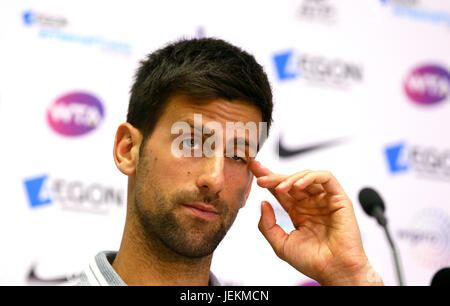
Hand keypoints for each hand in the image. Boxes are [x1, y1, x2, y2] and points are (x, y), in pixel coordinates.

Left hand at [249, 161, 382, 285]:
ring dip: (291, 178)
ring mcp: (325, 200)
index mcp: (298, 212)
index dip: (268, 180)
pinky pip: (326, 179)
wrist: (334, 271)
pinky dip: (311, 177)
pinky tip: (298, 185)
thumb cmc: (312, 261)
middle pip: (291, 181)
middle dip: (274, 176)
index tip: (253, 172)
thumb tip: (263, 203)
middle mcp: (311, 203)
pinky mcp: (339, 198)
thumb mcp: (280, 243)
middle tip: (260, 178)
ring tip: (280, 188)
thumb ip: (267, 225)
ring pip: (307, 177)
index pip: (281, 191)